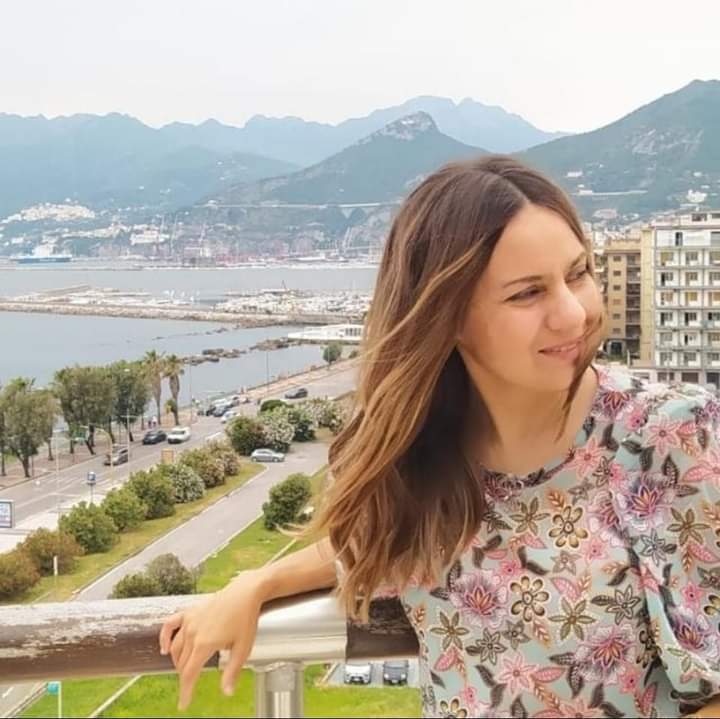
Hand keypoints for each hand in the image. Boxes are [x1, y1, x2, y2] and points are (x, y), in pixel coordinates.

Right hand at [158, 572, 264, 710]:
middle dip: (185, 676)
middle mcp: (192, 632)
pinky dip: (164, 638)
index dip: (185, 691)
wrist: (245, 592)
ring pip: (175, 648)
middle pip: (181, 662)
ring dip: (178, 661)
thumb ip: (232, 672)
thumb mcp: (243, 648)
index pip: (189, 674)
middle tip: (190, 686)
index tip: (183, 704)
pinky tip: (164, 648)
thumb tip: (226, 692)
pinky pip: (170, 625)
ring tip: (185, 669)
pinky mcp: (189, 611)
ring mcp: (189, 620)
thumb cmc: (246, 618)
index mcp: (204, 644)